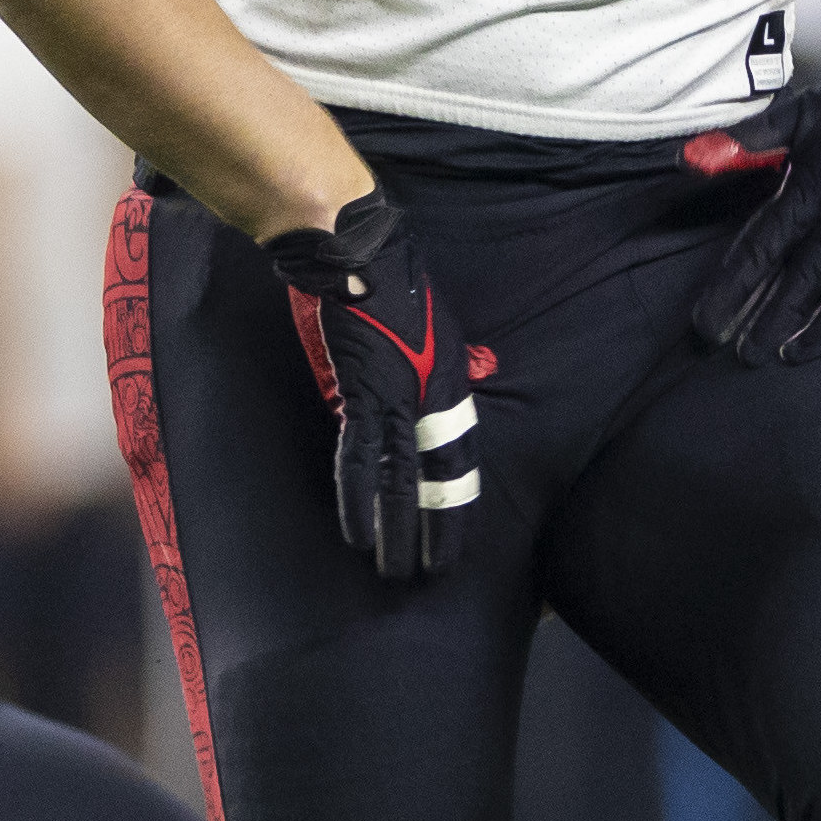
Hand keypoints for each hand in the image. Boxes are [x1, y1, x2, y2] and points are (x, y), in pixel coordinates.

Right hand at [263, 190, 481, 580]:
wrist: (358, 248)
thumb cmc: (390, 281)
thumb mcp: (431, 323)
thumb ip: (442, 361)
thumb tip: (460, 381)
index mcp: (452, 379)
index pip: (463, 454)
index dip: (461, 498)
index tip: (458, 535)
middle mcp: (433, 393)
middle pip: (442, 474)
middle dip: (438, 526)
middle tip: (436, 572)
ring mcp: (398, 396)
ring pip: (402, 479)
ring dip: (398, 530)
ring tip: (397, 571)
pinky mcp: (361, 393)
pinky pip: (359, 459)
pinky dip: (357, 499)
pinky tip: (357, 533)